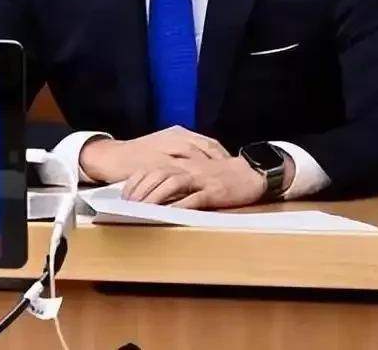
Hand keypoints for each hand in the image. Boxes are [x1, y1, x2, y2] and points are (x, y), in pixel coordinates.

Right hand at [78, 126, 228, 182]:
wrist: (112, 156)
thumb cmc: (138, 153)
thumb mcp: (164, 146)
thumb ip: (182, 151)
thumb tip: (205, 161)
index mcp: (178, 133)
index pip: (208, 143)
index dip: (222, 156)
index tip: (234, 167)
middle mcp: (174, 139)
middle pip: (205, 151)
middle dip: (220, 165)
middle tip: (232, 179)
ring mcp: (165, 151)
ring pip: (193, 162)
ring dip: (207, 175)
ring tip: (219, 187)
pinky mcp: (156, 165)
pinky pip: (176, 176)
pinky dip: (188, 184)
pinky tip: (197, 193)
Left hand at [122, 153, 295, 209]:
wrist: (253, 174)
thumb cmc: (225, 175)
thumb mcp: (199, 171)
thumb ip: (180, 177)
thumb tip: (158, 191)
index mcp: (185, 162)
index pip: (153, 167)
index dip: (136, 180)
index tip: (124, 193)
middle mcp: (190, 168)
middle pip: (158, 175)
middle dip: (140, 190)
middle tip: (127, 205)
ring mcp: (201, 179)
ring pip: (171, 185)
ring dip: (154, 198)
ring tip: (140, 211)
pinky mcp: (213, 191)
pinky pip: (192, 199)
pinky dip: (178, 207)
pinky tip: (167, 215)